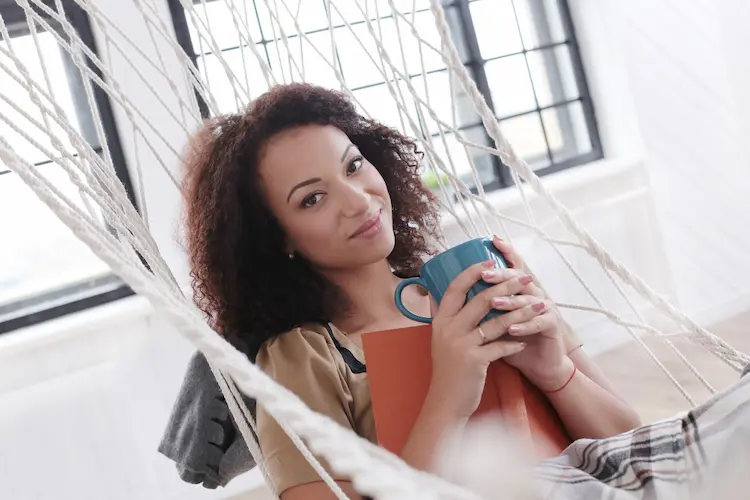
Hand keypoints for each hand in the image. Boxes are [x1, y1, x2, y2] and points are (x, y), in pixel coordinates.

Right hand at [427, 260, 534, 419]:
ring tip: (539, 306)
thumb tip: (435, 292)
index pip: (455, 287)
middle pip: (480, 299)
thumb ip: (441, 317)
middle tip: (526, 278)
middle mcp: (448, 329)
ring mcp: (461, 345)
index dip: (473, 271)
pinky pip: (500, 346)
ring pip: (496, 321)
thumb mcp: (439, 340)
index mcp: (440, 321)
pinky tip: (526, 341)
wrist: (445, 402)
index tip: (491, 260)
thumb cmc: (447, 370)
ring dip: (521, 312)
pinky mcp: (474, 361)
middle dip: (507, 286)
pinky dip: (515, 342)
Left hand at [487, 235, 572, 390]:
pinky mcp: (552, 326)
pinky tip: (512, 329)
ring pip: (527, 300)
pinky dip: (524, 325)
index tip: (493, 240)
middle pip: (519, 278)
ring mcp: (545, 308)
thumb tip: (440, 294)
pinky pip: (539, 323)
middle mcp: (534, 294)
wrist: (537, 365)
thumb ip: (473, 306)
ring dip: (510, 302)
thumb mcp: (489, 322)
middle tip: (486, 274)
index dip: (507, 252)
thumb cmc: (510, 341)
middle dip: (502, 276)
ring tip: (495, 304)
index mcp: (519, 290)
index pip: (513, 266)